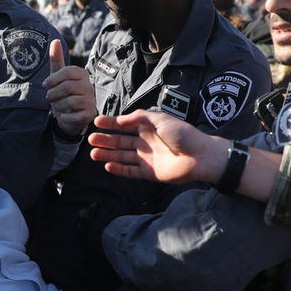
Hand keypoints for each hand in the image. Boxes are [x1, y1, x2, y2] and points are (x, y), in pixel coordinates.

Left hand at [44, 39, 94, 136]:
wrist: (70, 117)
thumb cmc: (63, 94)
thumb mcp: (58, 77)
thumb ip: (56, 60)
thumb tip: (55, 40)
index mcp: (82, 74)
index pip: (67, 72)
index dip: (53, 79)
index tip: (46, 85)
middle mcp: (89, 86)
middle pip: (67, 87)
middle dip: (53, 94)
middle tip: (50, 98)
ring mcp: (91, 101)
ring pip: (70, 102)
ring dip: (58, 106)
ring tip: (58, 107)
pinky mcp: (90, 115)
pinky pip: (74, 116)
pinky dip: (64, 118)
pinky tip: (64, 116)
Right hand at [87, 110, 224, 183]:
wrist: (200, 156)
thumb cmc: (183, 134)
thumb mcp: (161, 119)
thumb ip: (140, 117)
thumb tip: (121, 119)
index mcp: (148, 127)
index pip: (125, 125)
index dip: (111, 123)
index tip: (96, 122)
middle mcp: (145, 142)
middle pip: (121, 141)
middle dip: (106, 140)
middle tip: (91, 139)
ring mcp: (146, 158)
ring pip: (122, 156)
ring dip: (108, 154)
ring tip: (93, 153)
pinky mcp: (149, 173)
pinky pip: (130, 171)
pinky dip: (119, 169)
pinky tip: (108, 165)